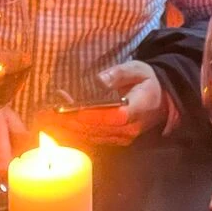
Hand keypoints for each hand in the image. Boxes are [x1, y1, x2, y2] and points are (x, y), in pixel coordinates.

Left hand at [41, 62, 169, 146]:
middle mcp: (129, 129)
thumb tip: (99, 80)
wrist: (162, 101)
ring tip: (49, 115)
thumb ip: (118, 74)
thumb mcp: (137, 69)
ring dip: (69, 126)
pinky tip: (61, 121)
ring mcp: (122, 138)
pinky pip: (93, 138)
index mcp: (138, 109)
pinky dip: (76, 130)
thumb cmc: (148, 82)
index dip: (91, 114)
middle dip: (71, 119)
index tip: (71, 108)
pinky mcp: (115, 141)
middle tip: (49, 110)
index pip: (113, 116)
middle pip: (97, 128)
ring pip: (92, 135)